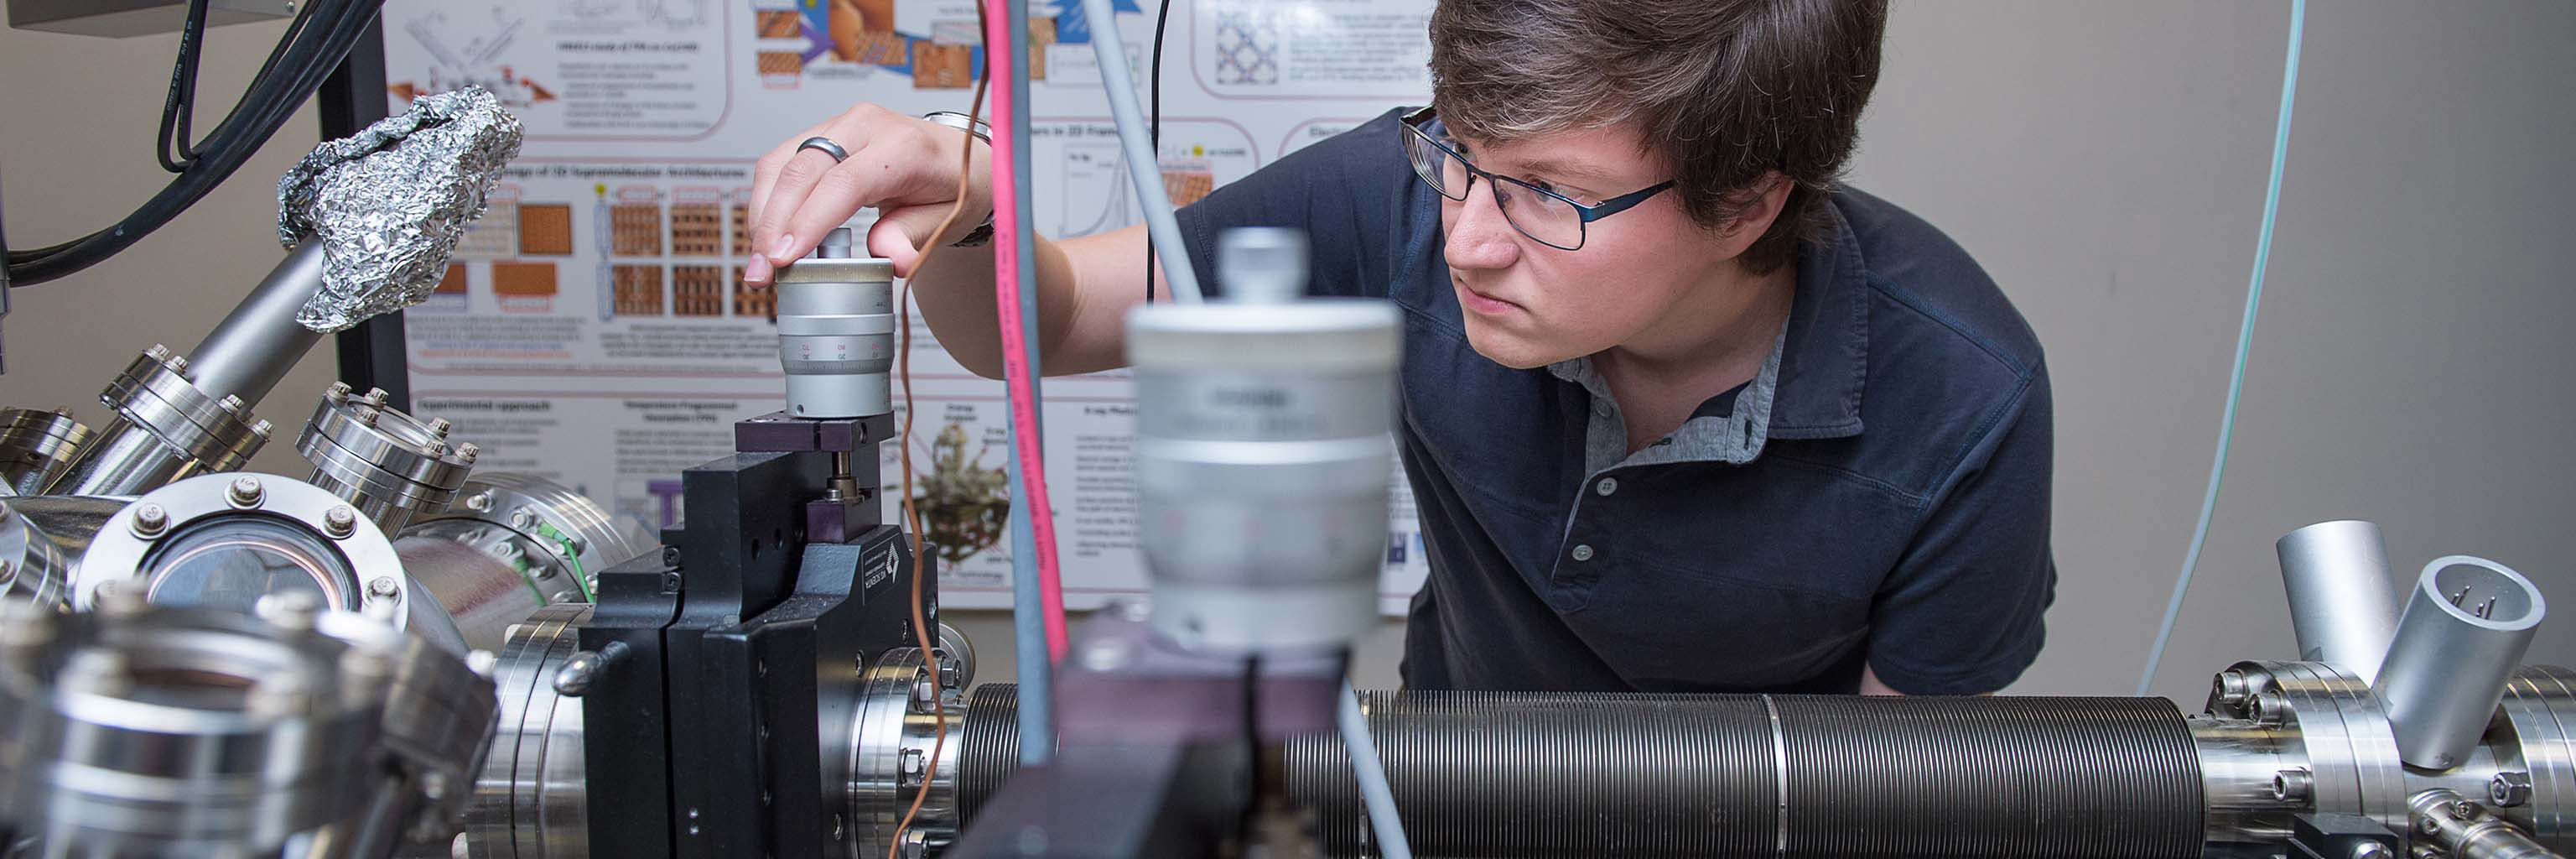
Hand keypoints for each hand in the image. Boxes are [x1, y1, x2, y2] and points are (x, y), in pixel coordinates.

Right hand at [745, 103, 989, 282]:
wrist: (958, 156)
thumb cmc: (954, 185)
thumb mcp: (947, 218)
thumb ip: (914, 237)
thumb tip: (891, 260)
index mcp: (903, 145)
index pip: (844, 182)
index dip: (809, 221)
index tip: (784, 259)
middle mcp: (865, 125)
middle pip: (803, 170)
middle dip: (773, 225)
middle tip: (762, 273)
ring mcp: (839, 125)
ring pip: (781, 163)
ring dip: (762, 215)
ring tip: (760, 264)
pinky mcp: (821, 135)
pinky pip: (781, 163)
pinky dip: (767, 201)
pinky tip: (767, 236)